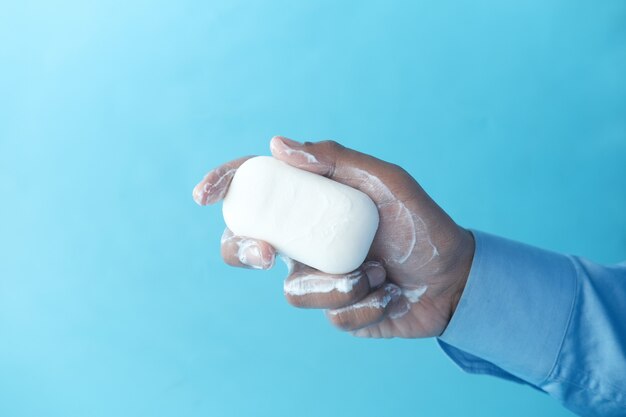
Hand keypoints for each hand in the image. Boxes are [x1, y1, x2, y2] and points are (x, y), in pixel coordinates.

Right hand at [193, 137, 473, 337]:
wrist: (453, 277)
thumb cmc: (420, 223)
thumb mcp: (386, 181)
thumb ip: (336, 160)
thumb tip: (276, 145)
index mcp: (311, 205)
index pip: (256, 190)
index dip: (224, 187)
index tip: (205, 195)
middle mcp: (305, 240)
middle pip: (244, 245)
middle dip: (243, 251)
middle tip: (270, 253)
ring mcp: (316, 277)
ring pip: (293, 290)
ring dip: (339, 284)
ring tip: (379, 272)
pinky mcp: (333, 310)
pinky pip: (329, 314)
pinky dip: (363, 304)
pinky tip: (388, 294)